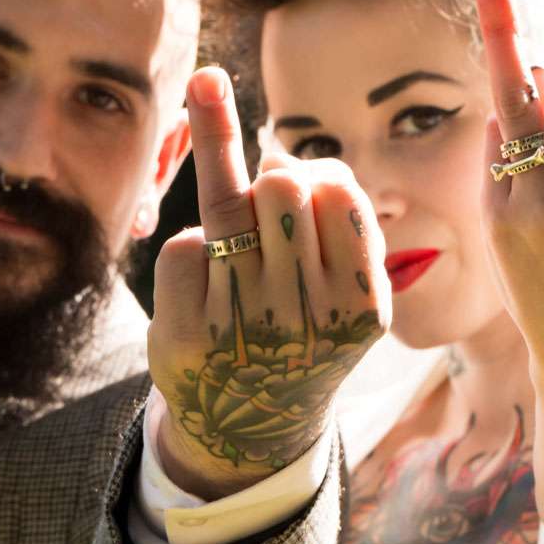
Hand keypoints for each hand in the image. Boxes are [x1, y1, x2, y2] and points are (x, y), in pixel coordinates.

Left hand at [148, 67, 389, 498]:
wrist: (256, 425)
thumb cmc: (308, 331)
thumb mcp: (349, 291)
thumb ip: (338, 222)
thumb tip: (274, 157)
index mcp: (360, 302)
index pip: (339, 192)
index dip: (317, 173)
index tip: (301, 182)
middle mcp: (306, 315)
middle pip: (282, 187)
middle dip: (273, 179)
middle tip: (267, 197)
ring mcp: (242, 323)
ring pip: (228, 202)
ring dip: (224, 168)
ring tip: (212, 117)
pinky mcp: (186, 332)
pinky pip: (183, 245)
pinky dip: (193, 251)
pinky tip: (205, 283)